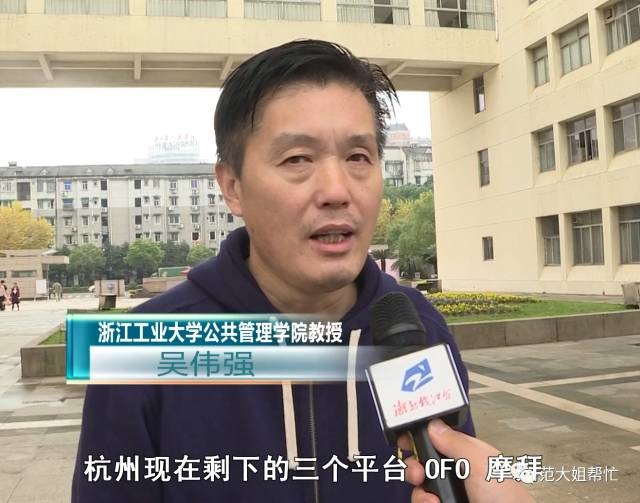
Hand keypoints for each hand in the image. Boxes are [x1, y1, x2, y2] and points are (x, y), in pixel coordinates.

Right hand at [400, 419, 535, 502]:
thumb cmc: (505, 499)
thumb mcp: (480, 462)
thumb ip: (455, 441)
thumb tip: (432, 425)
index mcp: (469, 455)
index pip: (438, 439)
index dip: (421, 438)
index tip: (406, 438)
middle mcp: (458, 474)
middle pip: (423, 463)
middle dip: (414, 466)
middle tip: (417, 473)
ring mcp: (451, 494)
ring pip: (420, 486)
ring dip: (420, 492)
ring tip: (431, 499)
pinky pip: (423, 502)